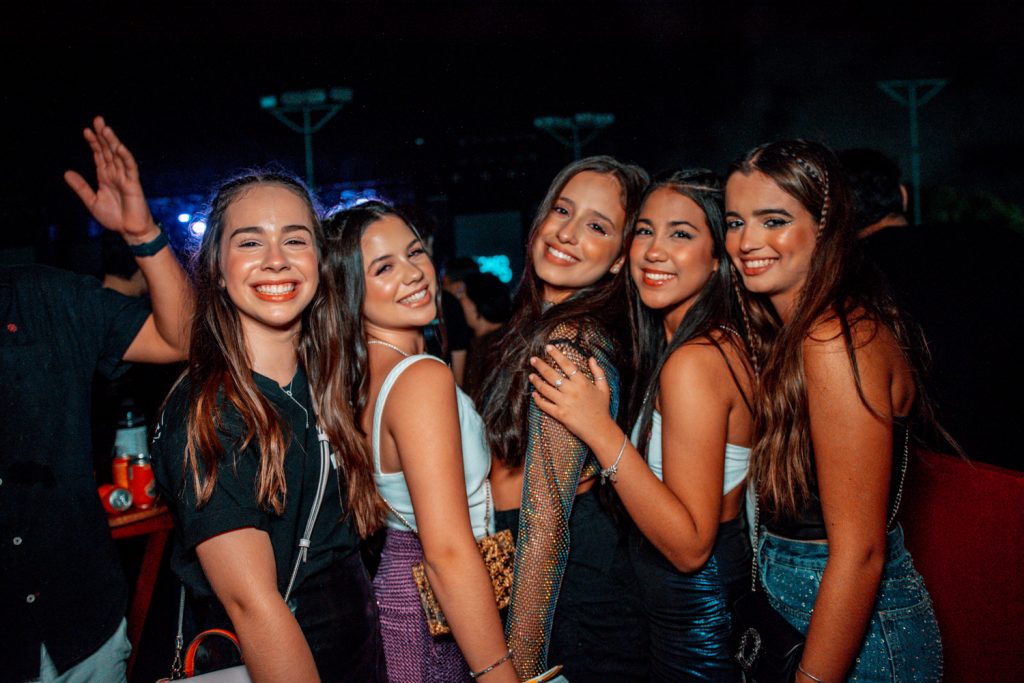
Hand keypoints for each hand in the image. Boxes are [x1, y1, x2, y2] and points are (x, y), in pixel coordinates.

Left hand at [64, 116, 158, 243]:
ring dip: (112, 141)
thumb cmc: (114, 217)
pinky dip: (124, 156)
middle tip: (97, 120)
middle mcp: (115, 174)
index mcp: (105, 177)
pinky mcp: (133, 184)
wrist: (129, 231)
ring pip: (118, 155)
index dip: (94, 143)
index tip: (86, 131)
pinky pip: (130, 167)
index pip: (99, 155)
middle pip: (109, 151)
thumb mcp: (92, 201)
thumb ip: (81, 187)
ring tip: (105, 128)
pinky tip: (118, 146)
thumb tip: (67, 172)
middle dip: (103, 136)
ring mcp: (125, 177)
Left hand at [528, 344, 612, 439]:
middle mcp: (572, 391)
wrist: (599, 429)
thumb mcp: (604, 388)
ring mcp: (564, 403)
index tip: (548, 347)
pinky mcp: (560, 414)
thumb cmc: (602, 408)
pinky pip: (545, 405)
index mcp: (582, 382)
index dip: (556, 354)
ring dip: (536, 381)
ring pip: (545, 389)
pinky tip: (533, 394)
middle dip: (540, 365)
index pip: (566, 364)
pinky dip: (538, 399)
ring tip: (531, 375)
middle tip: (533, 359)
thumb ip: (598, 372)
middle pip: (552, 374)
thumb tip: (592, 358)